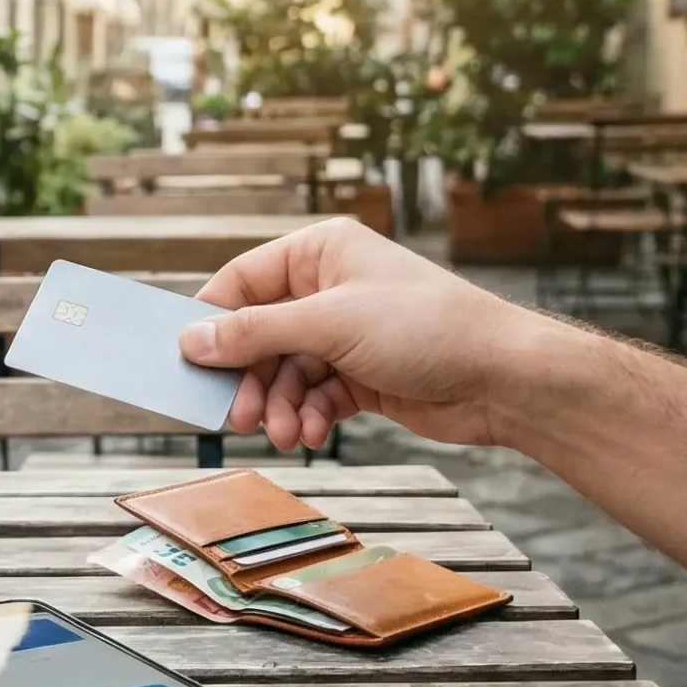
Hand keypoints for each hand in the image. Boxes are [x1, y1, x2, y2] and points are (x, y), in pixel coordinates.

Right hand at [177, 217, 575, 450]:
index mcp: (319, 252)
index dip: (212, 322)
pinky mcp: (360, 375)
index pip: (242, 282)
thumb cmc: (427, 327)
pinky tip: (310, 434)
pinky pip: (311, 396)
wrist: (502, 378)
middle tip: (236, 416)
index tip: (184, 360)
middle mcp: (328, 289)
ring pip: (283, 372)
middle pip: (259, 335)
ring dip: (278, 406)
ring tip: (285, 433)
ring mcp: (344, 334)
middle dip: (249, 378)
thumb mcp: (329, 324)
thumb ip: (255, 333)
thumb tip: (192, 340)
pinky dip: (305, 416)